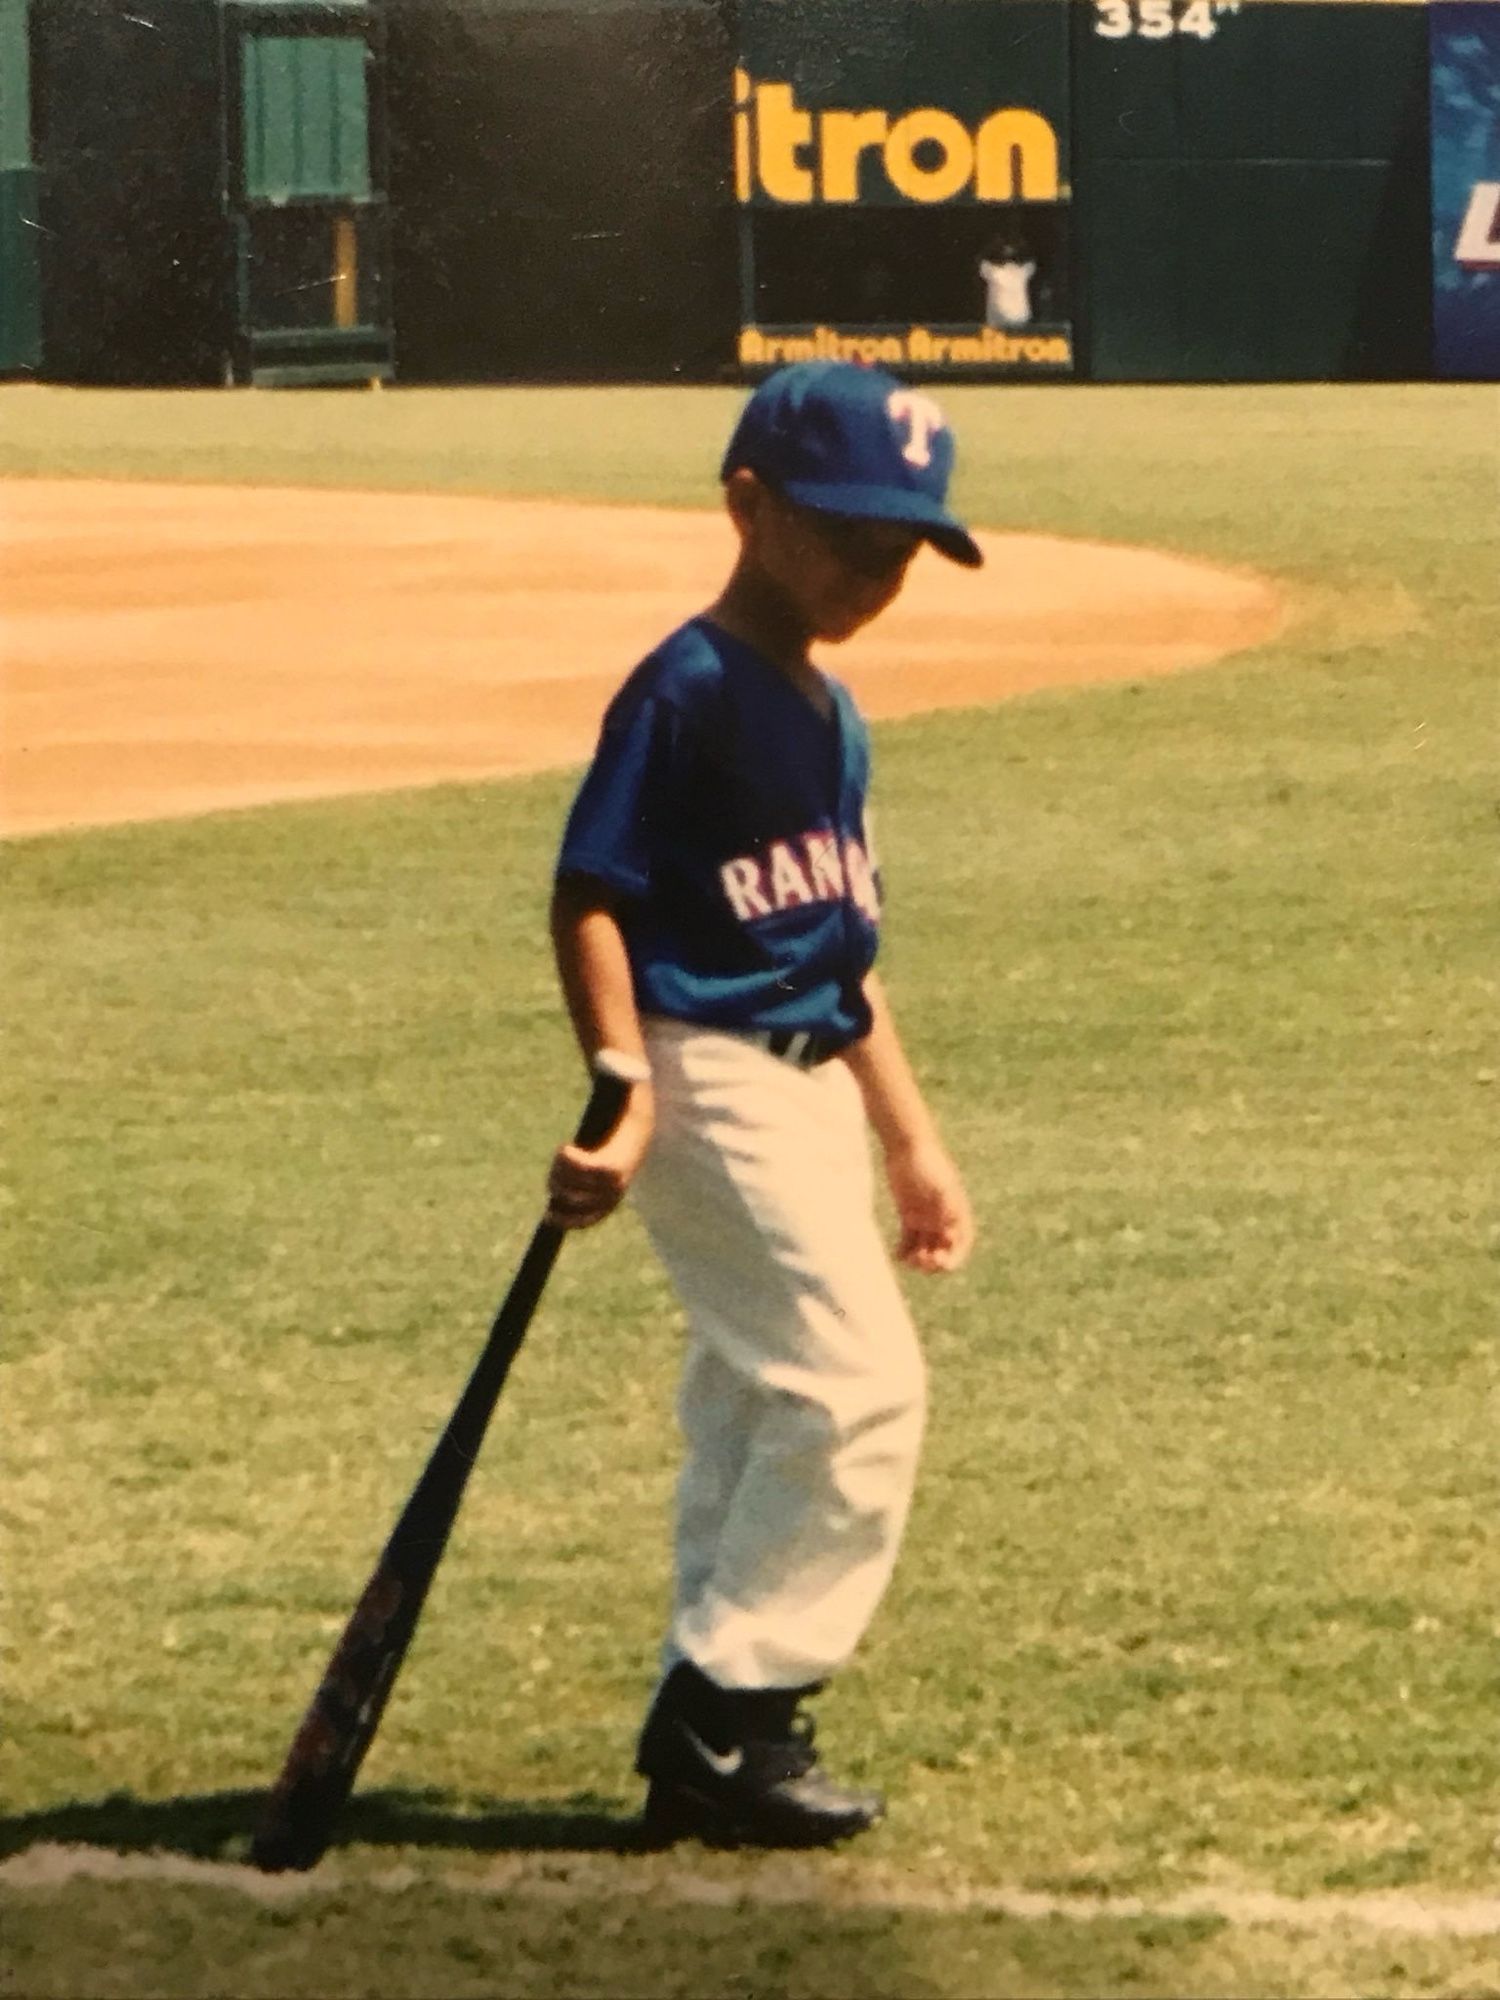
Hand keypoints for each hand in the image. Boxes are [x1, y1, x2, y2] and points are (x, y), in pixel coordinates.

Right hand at [545, 1095, 653, 1229]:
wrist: (638, 1123)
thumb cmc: (616, 1146)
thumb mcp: (601, 1171)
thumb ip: (583, 1185)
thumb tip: (556, 1196)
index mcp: (612, 1201)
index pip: (585, 1220)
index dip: (565, 1220)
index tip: (548, 1215)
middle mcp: (614, 1195)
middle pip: (572, 1199)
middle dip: (557, 1186)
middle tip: (553, 1171)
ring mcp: (613, 1182)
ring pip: (573, 1182)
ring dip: (560, 1169)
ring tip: (561, 1155)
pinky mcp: (610, 1166)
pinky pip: (579, 1167)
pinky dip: (567, 1158)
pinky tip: (565, 1148)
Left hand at [884, 1140, 973, 1272]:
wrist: (907, 1147)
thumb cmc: (929, 1163)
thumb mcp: (941, 1185)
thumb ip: (948, 1206)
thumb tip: (952, 1230)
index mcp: (956, 1213)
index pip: (961, 1243)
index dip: (955, 1257)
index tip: (942, 1263)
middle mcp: (943, 1219)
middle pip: (943, 1250)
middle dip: (935, 1261)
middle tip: (923, 1261)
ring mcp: (926, 1219)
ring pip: (925, 1248)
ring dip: (920, 1259)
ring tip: (910, 1260)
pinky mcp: (909, 1216)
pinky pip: (908, 1240)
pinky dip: (904, 1251)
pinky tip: (898, 1256)